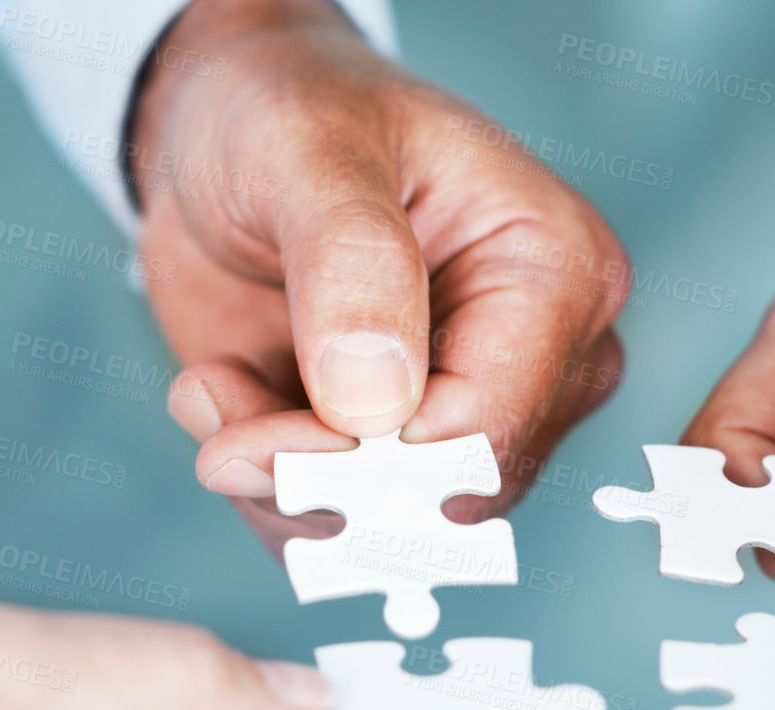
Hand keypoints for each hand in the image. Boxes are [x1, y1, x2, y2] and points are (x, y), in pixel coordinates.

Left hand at [131, 0, 626, 541]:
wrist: (227, 138)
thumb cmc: (290, 114)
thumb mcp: (310, 151)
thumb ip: (351, 266)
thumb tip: (375, 407)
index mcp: (558, 275)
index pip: (491, 428)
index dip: (371, 464)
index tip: (252, 440)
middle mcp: (539, 362)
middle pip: (450, 499)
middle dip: (317, 485)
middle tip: (220, 432)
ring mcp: (475, 415)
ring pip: (392, 531)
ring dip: (275, 484)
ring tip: (215, 388)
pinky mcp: (403, 453)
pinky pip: (341, 531)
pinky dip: (262, 490)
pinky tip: (226, 398)